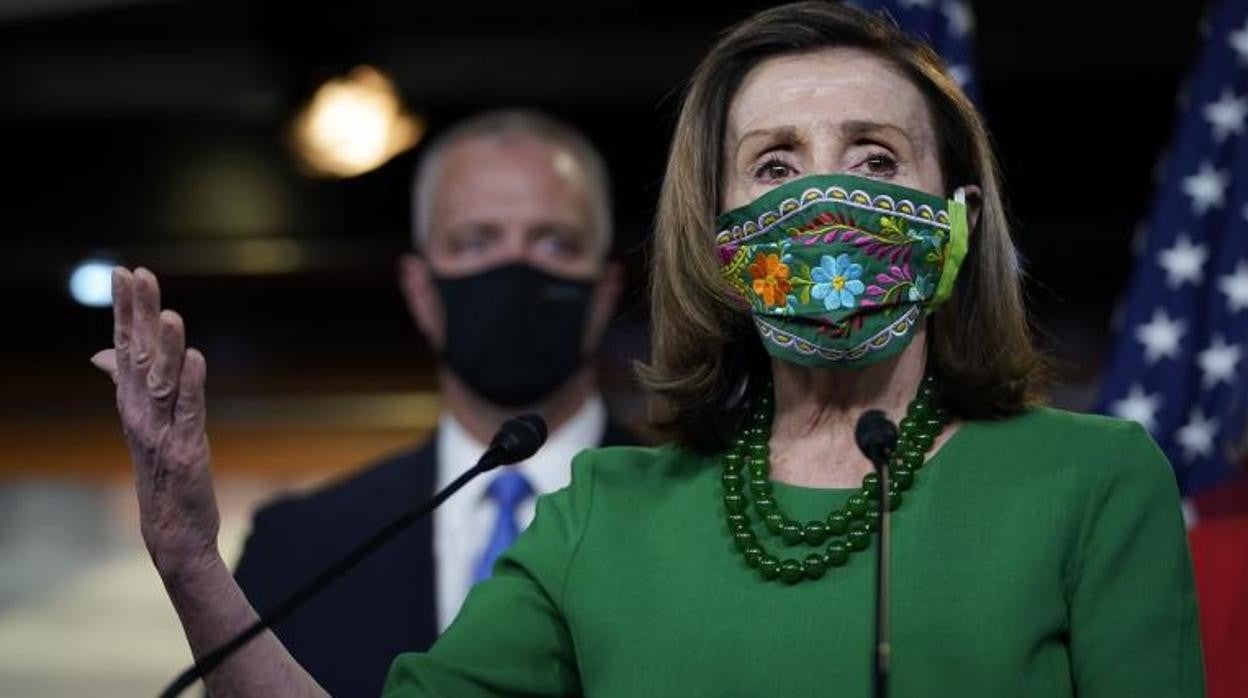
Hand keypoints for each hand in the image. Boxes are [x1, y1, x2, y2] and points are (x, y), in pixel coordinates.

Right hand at [92, 267, 220, 578]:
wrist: (171, 528)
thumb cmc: (160, 471)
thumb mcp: (141, 422)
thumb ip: (125, 383)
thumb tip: (100, 354)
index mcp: (131, 401)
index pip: (124, 346)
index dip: (124, 310)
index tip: (125, 273)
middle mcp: (139, 411)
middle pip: (137, 355)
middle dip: (138, 314)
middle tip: (139, 275)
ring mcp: (161, 431)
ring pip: (161, 381)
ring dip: (164, 347)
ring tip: (168, 314)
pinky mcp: (186, 449)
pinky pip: (189, 411)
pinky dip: (192, 384)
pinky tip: (195, 358)